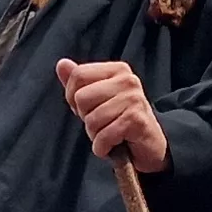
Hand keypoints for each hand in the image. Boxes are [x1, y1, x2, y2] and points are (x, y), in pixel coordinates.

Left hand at [56, 58, 166, 172]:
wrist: (150, 145)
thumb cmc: (120, 121)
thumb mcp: (97, 99)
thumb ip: (79, 82)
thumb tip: (62, 64)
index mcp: (117, 70)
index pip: (78, 75)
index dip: (73, 97)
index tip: (88, 109)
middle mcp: (128, 80)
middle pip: (81, 98)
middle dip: (86, 118)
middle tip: (103, 123)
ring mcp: (134, 99)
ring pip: (92, 120)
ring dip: (96, 135)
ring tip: (110, 134)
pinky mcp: (136, 120)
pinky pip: (104, 136)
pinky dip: (103, 147)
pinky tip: (115, 145)